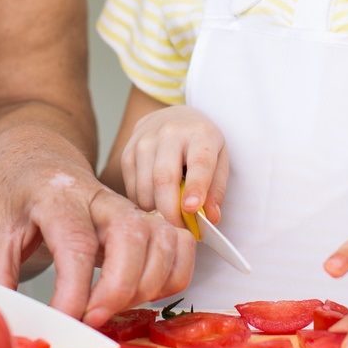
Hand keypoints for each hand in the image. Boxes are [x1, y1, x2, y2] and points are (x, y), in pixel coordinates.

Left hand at [0, 131, 196, 327]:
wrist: (35, 160)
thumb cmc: (15, 193)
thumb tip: (8, 320)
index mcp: (57, 195)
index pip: (76, 243)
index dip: (73, 291)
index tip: (61, 322)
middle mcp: (101, 197)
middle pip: (131, 238)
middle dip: (117, 290)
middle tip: (89, 321)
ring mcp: (129, 206)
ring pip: (163, 242)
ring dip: (145, 287)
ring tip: (109, 308)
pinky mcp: (146, 219)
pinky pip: (180, 247)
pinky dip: (171, 278)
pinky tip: (138, 295)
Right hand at [119, 105, 227, 228]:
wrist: (172, 117)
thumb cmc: (200, 143)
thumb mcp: (220, 159)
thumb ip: (216, 189)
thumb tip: (210, 218)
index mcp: (200, 134)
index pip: (198, 163)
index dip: (195, 187)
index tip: (192, 210)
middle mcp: (170, 134)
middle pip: (164, 179)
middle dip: (171, 212)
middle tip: (180, 230)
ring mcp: (144, 141)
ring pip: (145, 188)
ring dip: (157, 210)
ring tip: (170, 215)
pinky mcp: (128, 152)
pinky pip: (132, 188)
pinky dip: (143, 203)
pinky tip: (156, 202)